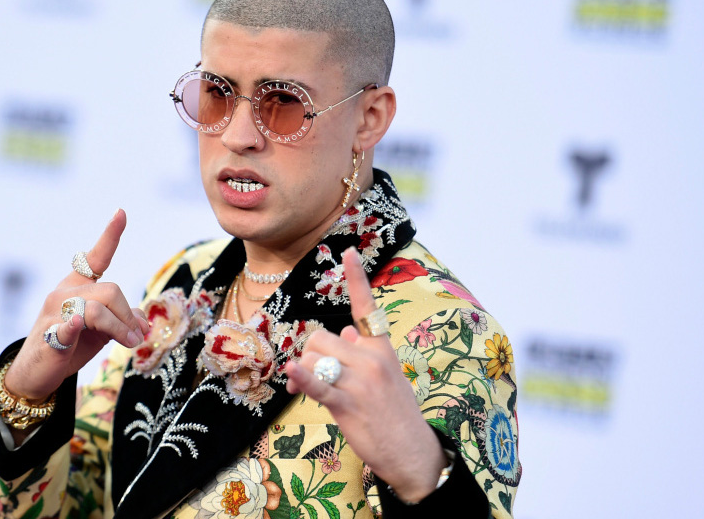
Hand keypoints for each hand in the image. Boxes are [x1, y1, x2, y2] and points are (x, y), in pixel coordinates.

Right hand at [4, 209, 148, 402]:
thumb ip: (122, 318)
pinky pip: (66, 326)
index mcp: (77, 286)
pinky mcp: (50, 338)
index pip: (95, 258)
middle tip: (137, 336)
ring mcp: (55, 314)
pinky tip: (78, 323)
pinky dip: (75, 325)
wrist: (36, 373)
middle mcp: (64, 293)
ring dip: (120, 328)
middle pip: (110, 291)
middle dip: (128, 314)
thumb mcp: (102, 329)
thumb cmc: (71, 344)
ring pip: (98, 309)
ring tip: (131, 343)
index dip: (110, 236)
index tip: (121, 212)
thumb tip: (142, 321)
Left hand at [284, 247, 446, 502]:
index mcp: (382, 347)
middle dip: (312, 356)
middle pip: (320, 339)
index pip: (367, 307)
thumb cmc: (394, 411)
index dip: (357, 278)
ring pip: (312, 360)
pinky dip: (303, 380)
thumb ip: (363, 349)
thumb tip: (345, 330)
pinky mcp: (348, 405)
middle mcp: (372, 358)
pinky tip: (292, 374)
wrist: (412, 451)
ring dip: (305, 374)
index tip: (348, 252)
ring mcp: (361, 382)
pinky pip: (319, 386)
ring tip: (320, 392)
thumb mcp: (385, 373)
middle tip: (319, 378)